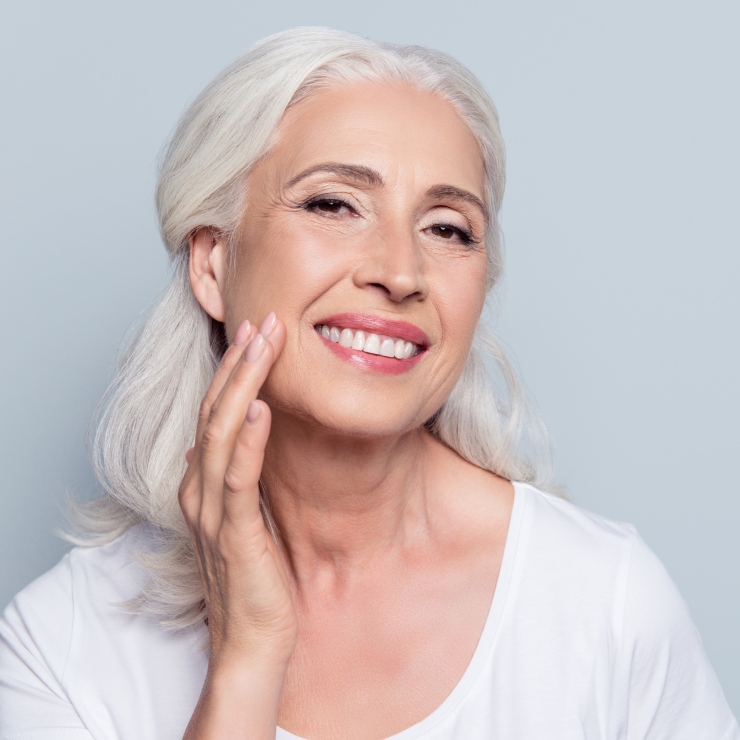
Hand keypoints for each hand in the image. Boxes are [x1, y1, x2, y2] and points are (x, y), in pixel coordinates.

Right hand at [178, 312, 295, 735]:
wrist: (252, 638)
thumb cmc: (256, 574)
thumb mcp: (247, 514)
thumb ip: (238, 478)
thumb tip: (231, 442)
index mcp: (204, 483)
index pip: (215, 413)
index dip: (234, 371)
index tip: (257, 333)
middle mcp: (200, 490)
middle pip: (215, 411)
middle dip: (240, 362)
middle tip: (264, 320)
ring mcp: (213, 510)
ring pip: (220, 433)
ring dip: (243, 384)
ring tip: (263, 343)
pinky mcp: (233, 533)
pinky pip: (237, 478)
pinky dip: (247, 440)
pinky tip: (261, 408)